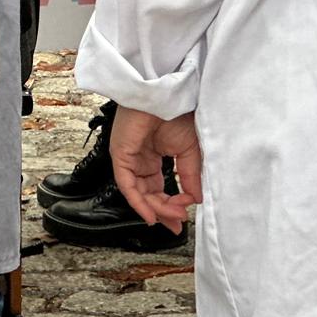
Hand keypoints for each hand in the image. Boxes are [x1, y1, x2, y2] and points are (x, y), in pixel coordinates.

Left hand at [109, 107, 202, 233]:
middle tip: (177, 223)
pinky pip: (127, 186)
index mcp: (155, 155)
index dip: (172, 204)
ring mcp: (129, 158)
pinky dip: (139, 203)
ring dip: (156, 208)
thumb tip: (195, 200)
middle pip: (148, 193)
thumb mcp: (190, 150)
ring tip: (172, 217)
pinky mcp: (121, 156)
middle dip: (164, 211)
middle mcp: (140, 159)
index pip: (159, 187)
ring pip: (139, 193)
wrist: (167, 94)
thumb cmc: (177, 112)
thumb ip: (190, 176)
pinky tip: (151, 214)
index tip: (185, 213)